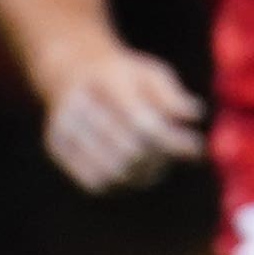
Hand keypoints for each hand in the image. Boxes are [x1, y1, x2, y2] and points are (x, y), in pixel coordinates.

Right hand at [39, 40, 206, 192]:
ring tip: (157, 163)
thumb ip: (171, 96)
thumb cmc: (123, 76)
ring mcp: (63, 128)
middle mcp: (79, 104)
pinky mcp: (56, 148)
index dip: (173, 141)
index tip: (197, 147)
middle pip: (130, 151)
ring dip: (143, 174)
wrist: (73, 71)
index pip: (143, 124)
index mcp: (106, 81)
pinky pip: (95, 182)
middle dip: (161, 158)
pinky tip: (135, 170)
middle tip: (176, 155)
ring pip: (114, 171)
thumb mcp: (151, 73)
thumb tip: (196, 115)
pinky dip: (121, 183)